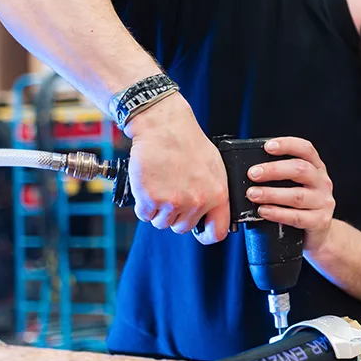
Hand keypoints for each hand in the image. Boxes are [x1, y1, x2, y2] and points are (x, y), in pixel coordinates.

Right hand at [125, 94, 230, 242]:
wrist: (163, 127)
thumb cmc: (188, 144)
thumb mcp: (214, 168)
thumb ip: (213, 194)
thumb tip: (210, 214)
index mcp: (217, 195)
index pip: (217, 232)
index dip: (206, 234)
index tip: (199, 230)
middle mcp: (197, 202)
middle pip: (182, 227)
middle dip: (175, 214)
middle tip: (172, 190)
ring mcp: (173, 202)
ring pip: (161, 222)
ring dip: (158, 209)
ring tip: (161, 184)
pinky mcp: (151, 199)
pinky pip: (144, 215)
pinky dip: (143, 204)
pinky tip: (149, 184)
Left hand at [245, 137, 335, 253]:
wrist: (319, 235)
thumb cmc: (300, 207)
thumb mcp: (295, 186)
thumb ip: (281, 176)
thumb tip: (252, 170)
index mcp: (316, 168)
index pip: (305, 149)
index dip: (287, 144)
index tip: (267, 146)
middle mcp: (322, 183)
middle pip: (300, 170)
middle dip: (273, 170)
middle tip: (252, 174)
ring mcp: (323, 202)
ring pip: (297, 195)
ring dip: (271, 194)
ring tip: (252, 194)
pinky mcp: (320, 221)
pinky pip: (296, 217)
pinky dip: (277, 213)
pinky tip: (263, 211)